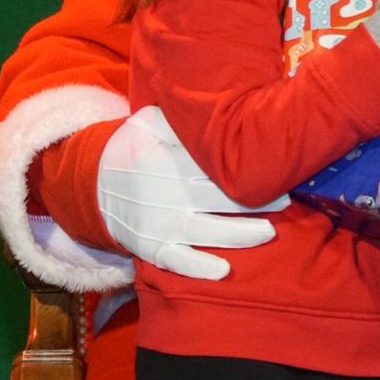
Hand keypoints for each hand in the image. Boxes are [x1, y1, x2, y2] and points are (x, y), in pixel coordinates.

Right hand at [98, 106, 287, 279]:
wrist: (94, 184)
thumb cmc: (132, 147)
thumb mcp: (147, 122)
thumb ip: (178, 120)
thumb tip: (214, 110)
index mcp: (166, 160)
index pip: (211, 166)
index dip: (243, 169)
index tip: (273, 168)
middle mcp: (164, 193)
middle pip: (217, 198)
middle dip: (254, 201)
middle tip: (286, 199)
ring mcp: (158, 223)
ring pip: (205, 231)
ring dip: (239, 233)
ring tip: (268, 232)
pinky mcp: (152, 247)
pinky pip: (177, 261)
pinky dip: (198, 268)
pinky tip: (223, 270)